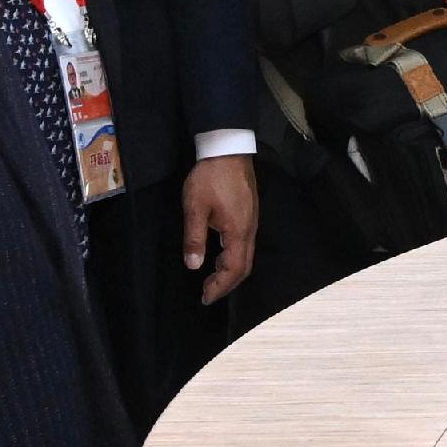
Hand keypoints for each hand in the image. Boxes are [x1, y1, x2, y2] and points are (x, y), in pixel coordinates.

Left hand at [181, 156, 257, 304]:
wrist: (228, 149)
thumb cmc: (210, 178)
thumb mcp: (195, 208)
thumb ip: (195, 239)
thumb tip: (194, 266)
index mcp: (237, 232)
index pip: (233, 270)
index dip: (219, 287)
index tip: (204, 297)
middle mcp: (249, 230)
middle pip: (244, 267)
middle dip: (226, 284)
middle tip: (207, 293)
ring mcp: (252, 221)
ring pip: (246, 256)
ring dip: (230, 271)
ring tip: (212, 279)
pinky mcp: (249, 214)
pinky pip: (245, 244)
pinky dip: (233, 258)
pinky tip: (221, 255)